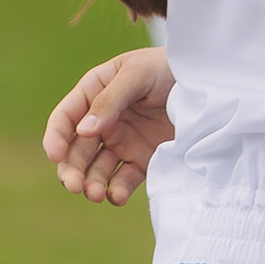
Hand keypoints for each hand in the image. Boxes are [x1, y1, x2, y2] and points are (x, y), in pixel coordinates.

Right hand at [41, 46, 173, 205]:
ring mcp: (123, 141)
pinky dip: (117, 191)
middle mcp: (104, 121)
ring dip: (91, 183)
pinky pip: (124, 180)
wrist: (209, 84)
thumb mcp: (138, 74)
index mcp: (95, 92)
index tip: (54, 155)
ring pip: (96, 169)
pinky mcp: (143, 159)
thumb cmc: (168, 67)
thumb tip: (83, 130)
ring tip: (96, 194)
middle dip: (71, 169)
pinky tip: (116, 196)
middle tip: (75, 185)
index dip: (55, 137)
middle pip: (77, 150)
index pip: (66, 117)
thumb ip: (110, 100)